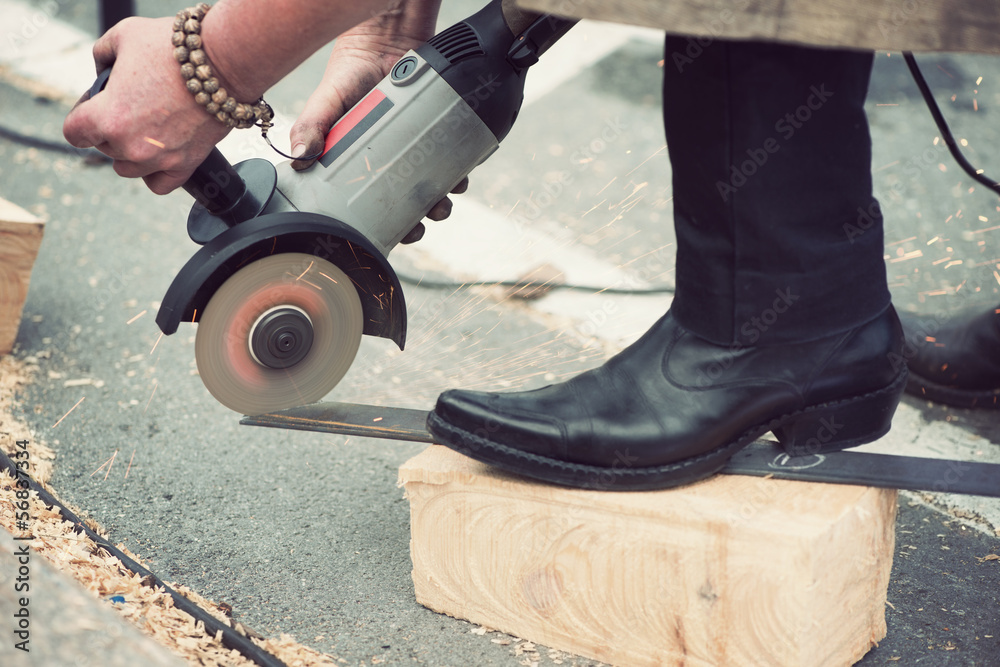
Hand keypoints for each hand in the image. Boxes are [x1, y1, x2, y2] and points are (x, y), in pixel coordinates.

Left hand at [63, 17, 231, 193]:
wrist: (223, 63)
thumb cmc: (174, 49)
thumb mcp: (123, 36)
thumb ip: (102, 56)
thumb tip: (103, 72)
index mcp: (107, 117)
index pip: (74, 132)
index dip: (81, 115)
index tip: (95, 105)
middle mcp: (130, 145)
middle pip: (104, 148)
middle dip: (111, 127)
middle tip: (133, 105)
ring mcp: (159, 159)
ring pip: (128, 169)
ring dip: (131, 151)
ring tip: (147, 129)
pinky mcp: (186, 164)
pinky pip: (159, 185)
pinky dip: (156, 173)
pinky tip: (160, 155)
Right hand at [288, 8, 466, 234]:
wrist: (387, 34)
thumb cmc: (350, 69)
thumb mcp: (327, 98)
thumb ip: (312, 123)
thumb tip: (299, 157)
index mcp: (357, 162)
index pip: (371, 204)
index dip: (385, 224)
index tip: (398, 235)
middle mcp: (388, 158)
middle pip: (406, 202)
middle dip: (419, 218)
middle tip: (424, 221)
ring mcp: (414, 145)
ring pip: (432, 184)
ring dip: (442, 198)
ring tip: (444, 199)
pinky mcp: (437, 129)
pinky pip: (453, 157)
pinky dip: (459, 169)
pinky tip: (460, 174)